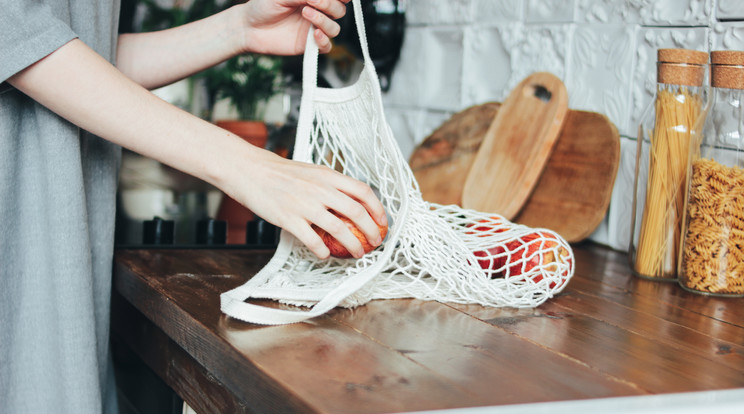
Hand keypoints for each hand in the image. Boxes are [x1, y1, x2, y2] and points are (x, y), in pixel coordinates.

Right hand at [225, 147, 387, 258]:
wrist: (250, 171)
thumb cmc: (280, 173)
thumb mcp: (311, 172)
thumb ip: (330, 184)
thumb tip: (350, 201)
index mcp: (328, 176)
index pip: (362, 191)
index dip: (377, 208)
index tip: (382, 221)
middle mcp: (320, 189)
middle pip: (356, 212)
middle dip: (371, 231)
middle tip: (375, 242)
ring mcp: (304, 204)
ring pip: (338, 229)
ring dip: (352, 245)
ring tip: (357, 254)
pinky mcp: (288, 218)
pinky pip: (312, 240)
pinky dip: (322, 250)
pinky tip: (325, 255)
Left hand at [239, 0, 350, 54]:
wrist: (249, 27)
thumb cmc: (264, 6)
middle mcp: (318, 13)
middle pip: (340, 11)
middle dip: (330, 5)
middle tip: (312, 1)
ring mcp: (314, 29)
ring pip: (335, 28)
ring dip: (324, 20)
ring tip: (305, 13)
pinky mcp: (309, 46)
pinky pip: (327, 46)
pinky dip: (324, 40)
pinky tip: (314, 34)